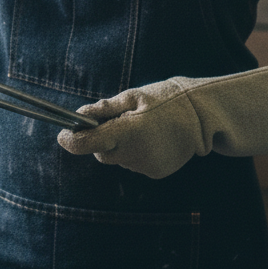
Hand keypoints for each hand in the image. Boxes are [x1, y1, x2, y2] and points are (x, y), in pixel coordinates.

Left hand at [57, 63, 267, 179]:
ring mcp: (146, 165)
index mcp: (128, 130)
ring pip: (119, 158)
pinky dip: (136, 153)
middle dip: (102, 139)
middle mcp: (135, 153)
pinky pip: (135, 163)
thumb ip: (105, 109)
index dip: (72, 140)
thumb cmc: (167, 99)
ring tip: (143, 127)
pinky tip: (153, 139)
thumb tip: (79, 115)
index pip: (89, 142)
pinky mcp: (156, 172)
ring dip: (121, 145)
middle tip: (116, 121)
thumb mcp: (134, 96)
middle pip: (102, 153)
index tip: (62, 135)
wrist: (205, 117)